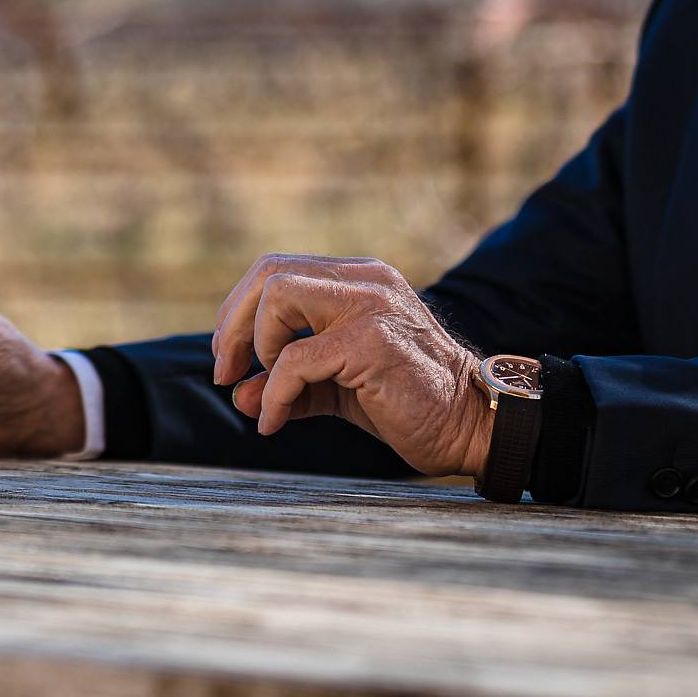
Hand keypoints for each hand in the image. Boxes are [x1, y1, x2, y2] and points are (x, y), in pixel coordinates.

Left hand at [210, 255, 491, 477]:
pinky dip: (274, 394)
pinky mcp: (372, 342)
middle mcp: (365, 279)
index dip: (238, 312)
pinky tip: (273, 422)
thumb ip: (287, 383)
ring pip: (278, 294)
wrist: (472, 426)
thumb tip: (235, 393)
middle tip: (225, 371)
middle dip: (234, 324)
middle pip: (269, 272)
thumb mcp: (335, 387)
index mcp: (358, 278)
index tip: (229, 359)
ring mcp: (370, 305)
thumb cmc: (406, 403)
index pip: (276, 270)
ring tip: (265, 389)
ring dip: (256, 344)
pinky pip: (295, 360)